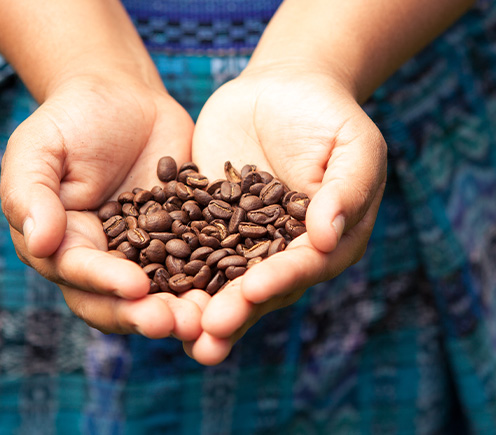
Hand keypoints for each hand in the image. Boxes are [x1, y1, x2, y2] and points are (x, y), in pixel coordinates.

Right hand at [0, 74, 206, 340]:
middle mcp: (106, 262)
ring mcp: (150, 255)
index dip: (106, 284)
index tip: (135, 287)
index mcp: (63, 247)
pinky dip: (218, 282)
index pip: (81, 274)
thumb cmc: (70, 119)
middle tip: (177, 323)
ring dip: (185, 311)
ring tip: (209, 318)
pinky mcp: (188, 240)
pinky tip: (240, 288)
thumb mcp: (39, 147)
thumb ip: (31, 193)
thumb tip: (38, 243)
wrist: (123, 97)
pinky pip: (204, 265)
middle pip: (122, 301)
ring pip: (164, 294)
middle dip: (147, 315)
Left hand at [185, 66, 386, 363]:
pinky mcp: (210, 226)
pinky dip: (168, 271)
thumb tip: (328, 237)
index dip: (280, 280)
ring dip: (200, 309)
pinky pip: (188, 251)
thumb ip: (346, 189)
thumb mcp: (353, 146)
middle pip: (261, 289)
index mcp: (329, 242)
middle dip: (235, 311)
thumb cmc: (329, 114)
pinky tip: (142, 289)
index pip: (305, 266)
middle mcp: (286, 254)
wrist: (284, 88)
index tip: (253, 291)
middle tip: (208, 334)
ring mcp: (246, 244)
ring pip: (222, 282)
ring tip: (174, 333)